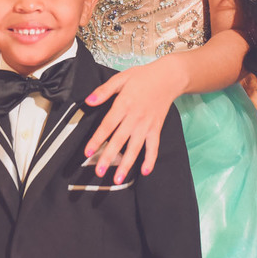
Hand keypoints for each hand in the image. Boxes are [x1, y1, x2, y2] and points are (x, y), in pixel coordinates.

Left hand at [83, 59, 186, 183]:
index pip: (108, 125)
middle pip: (119, 140)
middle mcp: (135, 117)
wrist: (168, 77)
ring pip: (135, 147)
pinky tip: (145, 171)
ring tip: (117, 179)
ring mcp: (147, 124)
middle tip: (98, 172)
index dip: (97, 140)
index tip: (88, 152)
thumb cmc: (142, 77)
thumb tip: (89, 101)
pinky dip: (150, 159)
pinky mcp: (156, 128)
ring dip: (127, 164)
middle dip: (108, 157)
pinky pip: (154, 146)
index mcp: (124, 104)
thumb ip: (104, 90)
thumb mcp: (121, 78)